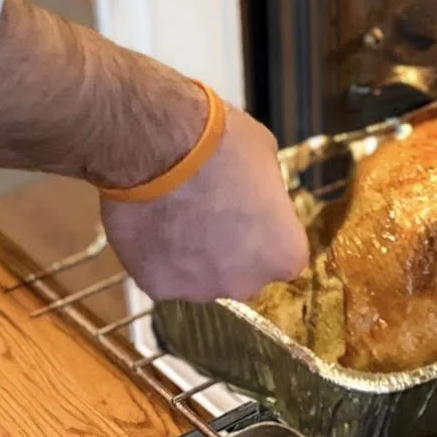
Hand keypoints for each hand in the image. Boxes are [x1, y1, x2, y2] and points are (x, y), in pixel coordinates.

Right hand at [101, 106, 307, 302]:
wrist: (161, 149)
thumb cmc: (225, 146)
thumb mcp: (267, 155)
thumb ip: (266, 191)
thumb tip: (257, 194)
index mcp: (284, 255)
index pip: (283, 252)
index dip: (266, 228)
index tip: (250, 206)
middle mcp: (246, 283)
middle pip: (242, 271)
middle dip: (231, 249)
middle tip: (212, 211)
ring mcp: (199, 290)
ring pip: (200, 277)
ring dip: (194, 255)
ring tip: (176, 214)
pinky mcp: (156, 288)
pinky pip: (163, 274)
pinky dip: (158, 255)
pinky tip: (152, 224)